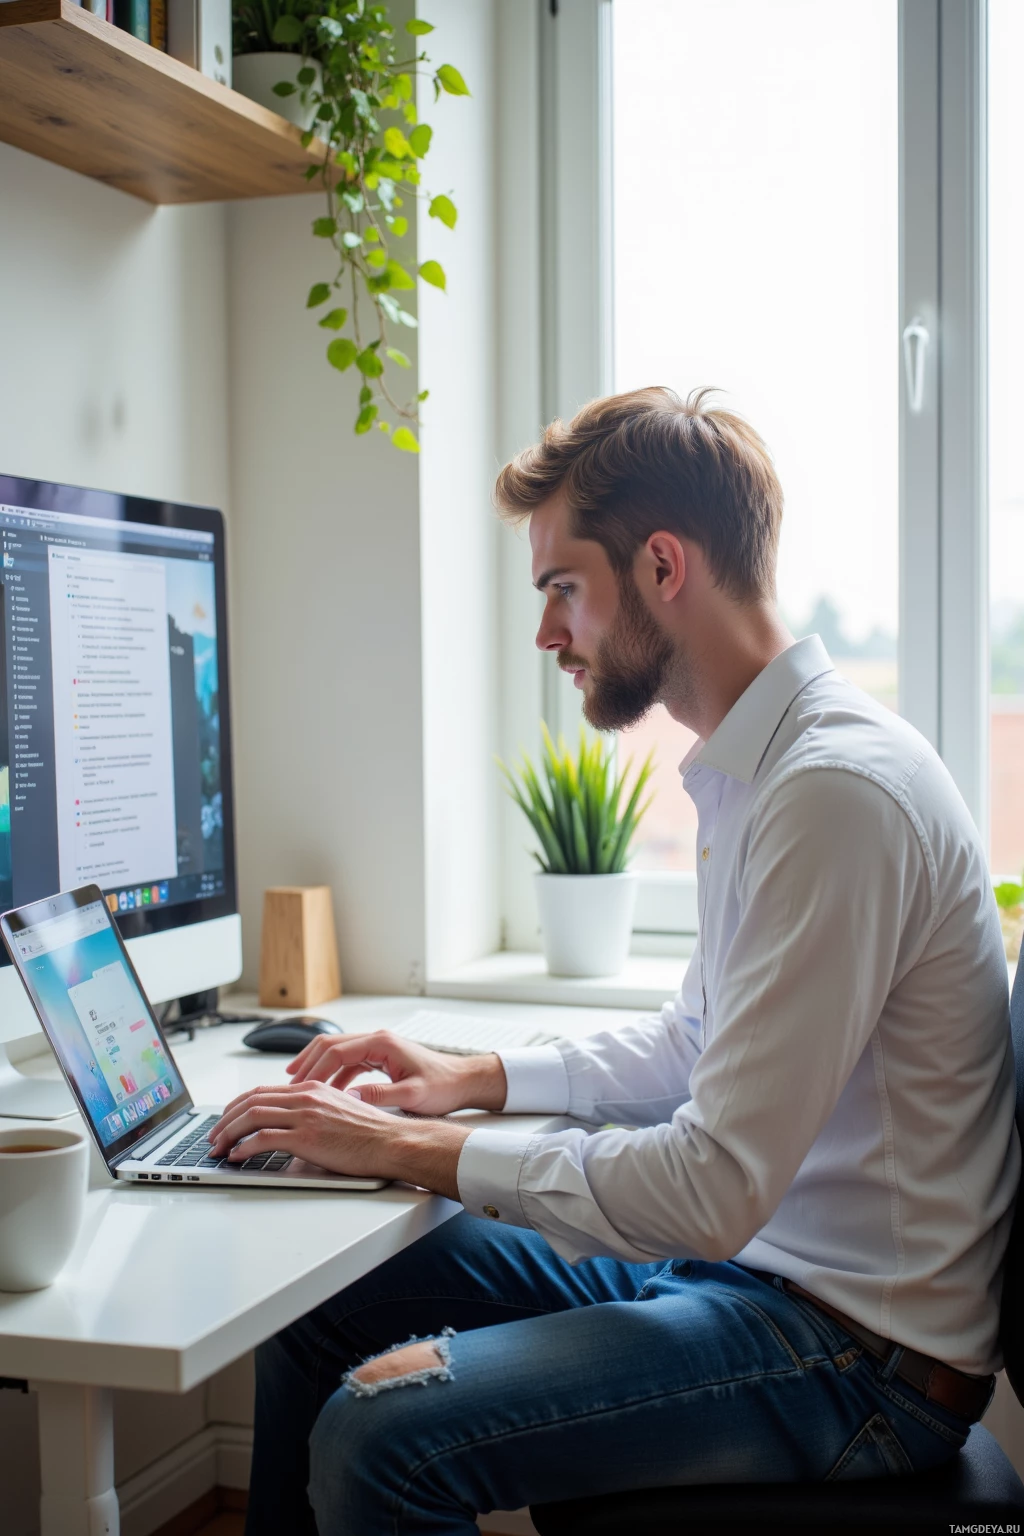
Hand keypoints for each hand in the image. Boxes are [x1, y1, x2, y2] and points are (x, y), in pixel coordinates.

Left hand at [206, 1079, 469, 1191]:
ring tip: (218, 1148)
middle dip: (224, 1120)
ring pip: (251, 1117)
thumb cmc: (372, 1134)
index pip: (262, 1091)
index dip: (237, 1106)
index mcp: (312, 1089)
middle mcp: (306, 1096)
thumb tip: (289, 1127)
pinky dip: (244, 1147)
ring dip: (228, 1134)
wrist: (394, 1142)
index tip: (225, 1121)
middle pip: (250, 1101)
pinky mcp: (307, 1136)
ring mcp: (305, 1115)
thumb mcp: (338, 1112)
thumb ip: (313, 1113)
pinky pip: (263, 1138)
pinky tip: (237, 1157)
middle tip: (213, 1137)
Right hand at [284, 1029, 506, 1115]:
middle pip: (331, 1045)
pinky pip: (348, 1062)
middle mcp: (377, 1040)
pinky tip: (322, 1090)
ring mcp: (378, 1047)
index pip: (337, 1051)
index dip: (314, 1068)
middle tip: (287, 1084)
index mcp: (382, 1043)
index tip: (297, 1085)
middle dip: (307, 1062)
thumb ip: (381, 1096)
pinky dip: (332, 1073)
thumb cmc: (443, 1086)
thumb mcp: (412, 1095)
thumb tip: (349, 1098)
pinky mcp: (380, 1058)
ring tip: (297, 1087)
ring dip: (317, 1067)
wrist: (463, 1081)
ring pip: (337, 1051)